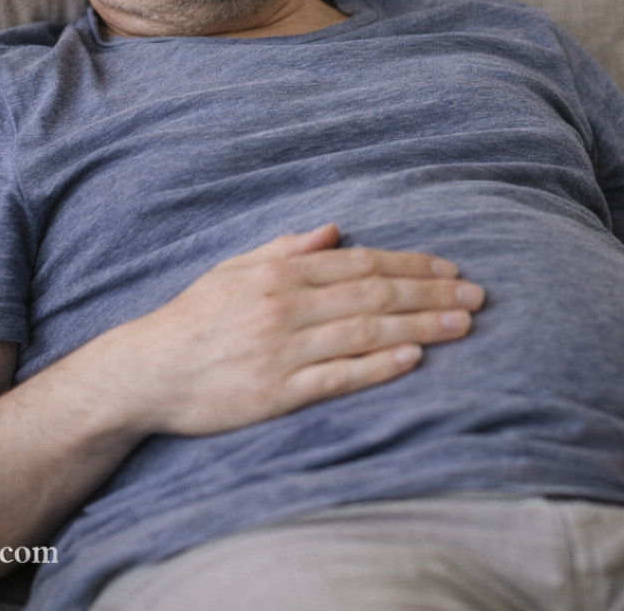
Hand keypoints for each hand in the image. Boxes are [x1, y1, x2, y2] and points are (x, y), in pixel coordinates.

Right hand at [110, 224, 483, 435]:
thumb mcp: (233, 269)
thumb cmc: (192, 317)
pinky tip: (412, 361)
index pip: (359, 264)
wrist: (146, 370)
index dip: (410, 265)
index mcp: (278, 273)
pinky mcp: (276, 393)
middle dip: (430, 294)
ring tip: (463, 326)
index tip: (449, 268)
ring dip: (420, 327)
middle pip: (373, 295)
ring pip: (364, 333)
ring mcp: (282, 350)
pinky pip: (337, 378)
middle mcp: (285, 306)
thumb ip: (286, 248)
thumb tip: (333, 230)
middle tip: (477, 296)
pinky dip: (377, 367)